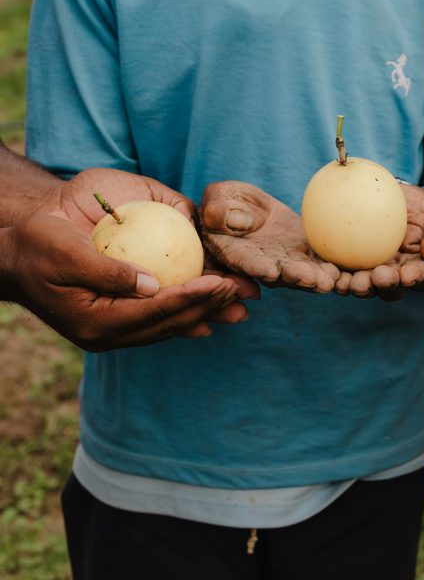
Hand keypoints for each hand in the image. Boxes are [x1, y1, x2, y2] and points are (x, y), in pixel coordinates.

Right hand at [3, 168, 253, 350]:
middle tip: (243, 291)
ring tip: (238, 302)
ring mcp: (111, 332)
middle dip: (209, 307)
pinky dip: (184, 314)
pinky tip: (209, 310)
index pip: (156, 311)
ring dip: (205, 313)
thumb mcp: (65, 251)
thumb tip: (151, 284)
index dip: (193, 297)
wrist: (9, 258)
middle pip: (169, 323)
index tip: (223, 282)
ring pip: (168, 326)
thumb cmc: (34, 245)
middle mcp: (107, 334)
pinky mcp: (115, 322)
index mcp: (95, 322)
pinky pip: (157, 321)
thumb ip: (108, 271)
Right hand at [201, 181, 340, 292]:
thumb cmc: (228, 201)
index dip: (256, 267)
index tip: (269, 271)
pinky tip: (346, 272)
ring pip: (303, 274)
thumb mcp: (219, 198)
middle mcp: (262, 264)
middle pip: (280, 275)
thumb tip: (239, 222)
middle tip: (311, 280)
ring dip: (317, 279)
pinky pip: (320, 263)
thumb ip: (221, 211)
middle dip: (296, 278)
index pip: (245, 261)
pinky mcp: (306, 255)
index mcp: (236, 252)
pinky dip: (332, 269)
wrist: (251, 207)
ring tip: (331, 281)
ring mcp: (286, 262)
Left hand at [333, 184, 423, 299]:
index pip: (418, 278)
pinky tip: (324, 266)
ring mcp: (371, 271)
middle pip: (388, 287)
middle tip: (374, 277)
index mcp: (418, 271)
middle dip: (380, 285)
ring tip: (348, 281)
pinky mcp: (349, 262)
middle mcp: (394, 277)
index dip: (412, 278)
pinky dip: (333, 271)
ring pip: (363, 284)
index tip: (406, 274)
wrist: (399, 201)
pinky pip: (340, 269)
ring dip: (355, 285)